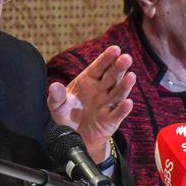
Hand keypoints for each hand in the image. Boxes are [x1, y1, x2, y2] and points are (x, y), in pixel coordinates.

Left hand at [47, 45, 135, 161]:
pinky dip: (123, 108)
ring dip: (125, 85)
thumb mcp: (57, 105)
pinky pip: (118, 113)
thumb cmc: (67, 116)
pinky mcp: (111, 120)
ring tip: (131, 76)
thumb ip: (56, 96)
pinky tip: (128, 102)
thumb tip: (54, 86)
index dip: (107, 58)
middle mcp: (101, 90)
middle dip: (119, 67)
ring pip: (118, 92)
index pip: (99, 67)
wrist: (73, 137)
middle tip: (126, 58)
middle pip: (112, 76)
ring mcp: (107, 104)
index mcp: (88, 81)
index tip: (115, 49)